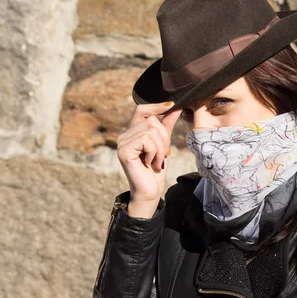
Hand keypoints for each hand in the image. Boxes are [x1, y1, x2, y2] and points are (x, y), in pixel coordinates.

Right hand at [117, 102, 182, 217]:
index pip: (141, 109)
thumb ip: (166, 126)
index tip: (171, 106)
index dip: (156, 106)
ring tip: (157, 161)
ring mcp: (122, 143)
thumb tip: (174, 107)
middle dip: (163, 138)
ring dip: (160, 148)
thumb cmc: (155, 170)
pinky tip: (150, 163)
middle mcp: (124, 135)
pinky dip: (154, 152)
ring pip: (150, 131)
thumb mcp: (163, 144)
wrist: (150, 191)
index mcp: (132, 132)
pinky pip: (146, 140)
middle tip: (162, 154)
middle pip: (151, 121)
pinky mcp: (124, 151)